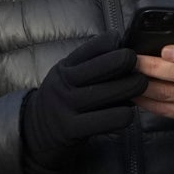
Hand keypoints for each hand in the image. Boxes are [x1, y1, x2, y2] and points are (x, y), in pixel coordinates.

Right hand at [18, 30, 141, 173]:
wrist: (34, 130)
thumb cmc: (62, 99)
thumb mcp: (66, 75)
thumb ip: (89, 63)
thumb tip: (122, 47)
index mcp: (66, 66)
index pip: (97, 45)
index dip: (116, 43)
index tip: (124, 49)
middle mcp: (65, 83)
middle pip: (113, 65)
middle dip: (133, 65)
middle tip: (140, 71)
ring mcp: (67, 105)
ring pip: (115, 92)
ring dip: (134, 89)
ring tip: (137, 90)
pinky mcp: (72, 128)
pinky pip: (112, 119)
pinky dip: (125, 115)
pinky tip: (124, 114)